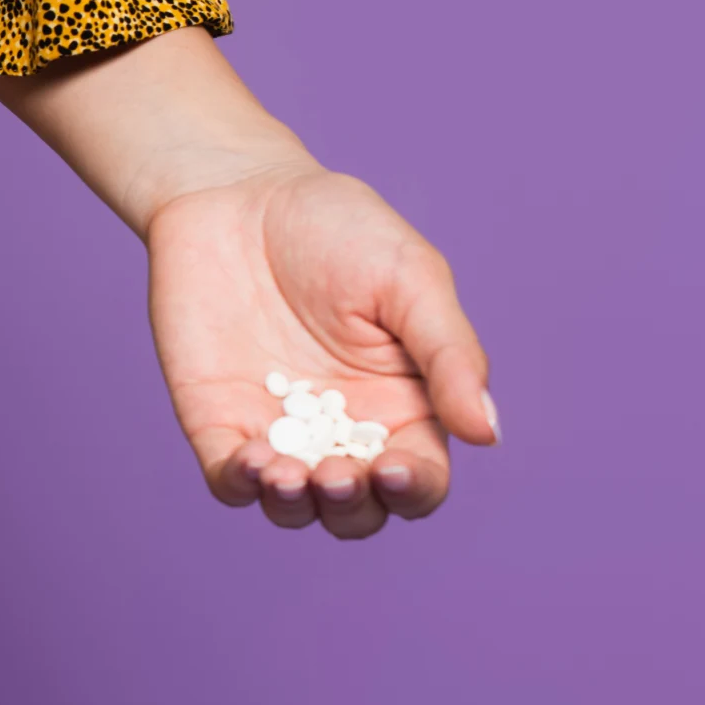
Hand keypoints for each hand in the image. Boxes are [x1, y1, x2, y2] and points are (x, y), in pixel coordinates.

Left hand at [147, 162, 496, 538]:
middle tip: (337, 474)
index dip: (414, 490)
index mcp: (403, 404)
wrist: (236, 196)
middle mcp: (341, 430)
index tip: (396, 469)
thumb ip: (450, 354)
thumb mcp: (410, 279)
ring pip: (294, 507)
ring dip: (297, 507)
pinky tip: (252, 459)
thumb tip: (487, 433)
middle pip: (359, 508)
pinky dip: (242, 484)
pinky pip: (230, 478)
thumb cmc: (337, 227)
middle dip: (353, 507)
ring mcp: (277, 429)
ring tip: (290, 474)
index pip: (419, 478)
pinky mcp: (217, 420)